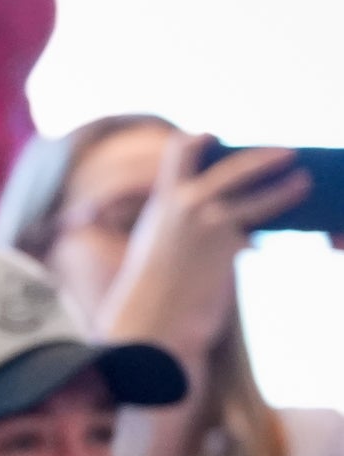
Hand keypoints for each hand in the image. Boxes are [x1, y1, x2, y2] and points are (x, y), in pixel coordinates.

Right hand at [99, 135, 305, 370]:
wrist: (152, 317)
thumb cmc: (150, 289)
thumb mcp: (155, 244)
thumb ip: (180, 224)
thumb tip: (217, 219)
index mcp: (163, 200)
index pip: (180, 151)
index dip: (197, 140)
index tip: (211, 138)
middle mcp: (187, 204)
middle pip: (235, 167)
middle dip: (264, 157)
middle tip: (287, 153)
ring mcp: (211, 222)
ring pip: (260, 195)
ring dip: (287, 187)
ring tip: (305, 182)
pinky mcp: (231, 244)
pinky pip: (261, 226)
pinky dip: (277, 221)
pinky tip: (294, 222)